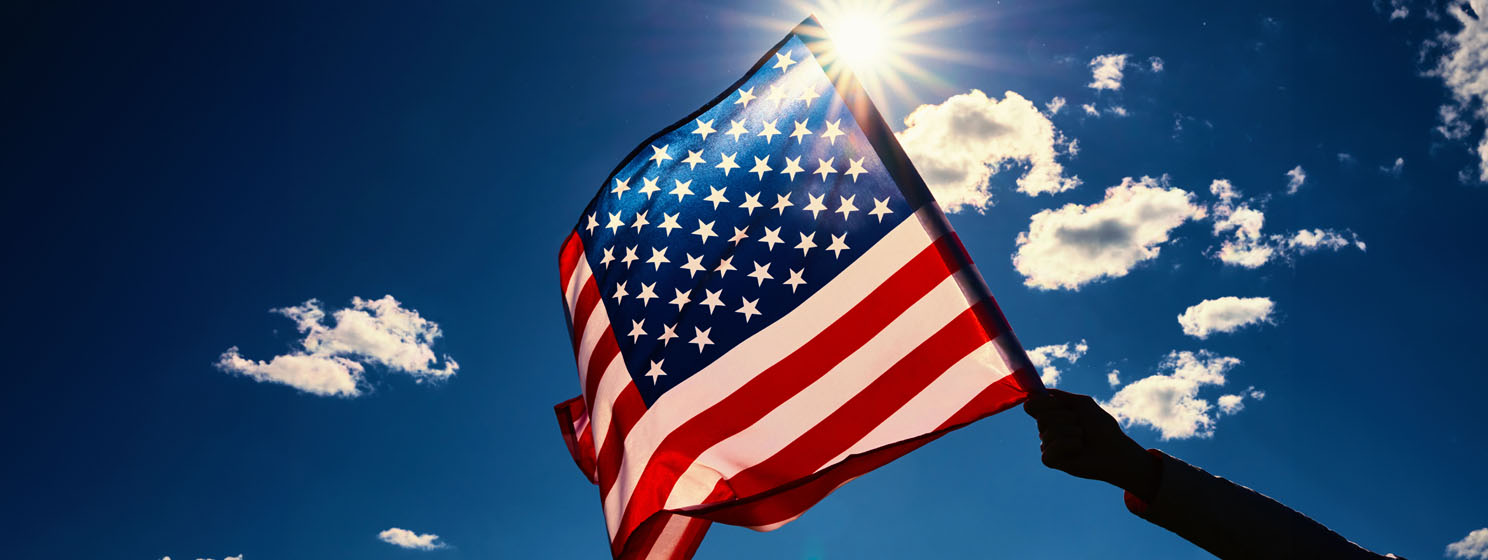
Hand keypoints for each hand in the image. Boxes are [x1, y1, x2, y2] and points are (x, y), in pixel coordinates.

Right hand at [1023, 389, 1159, 501]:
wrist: (1115, 449)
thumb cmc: (1102, 427)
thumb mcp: (1083, 403)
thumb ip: (1060, 396)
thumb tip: (1037, 392)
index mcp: (1052, 415)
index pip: (1032, 405)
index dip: (1045, 403)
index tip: (1062, 405)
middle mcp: (1047, 429)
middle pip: (1041, 418)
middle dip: (1065, 418)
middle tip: (1081, 425)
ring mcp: (1047, 445)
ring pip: (1047, 433)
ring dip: (1072, 432)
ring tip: (1083, 439)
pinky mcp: (1050, 460)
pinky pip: (1049, 449)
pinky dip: (1068, 446)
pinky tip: (1078, 449)